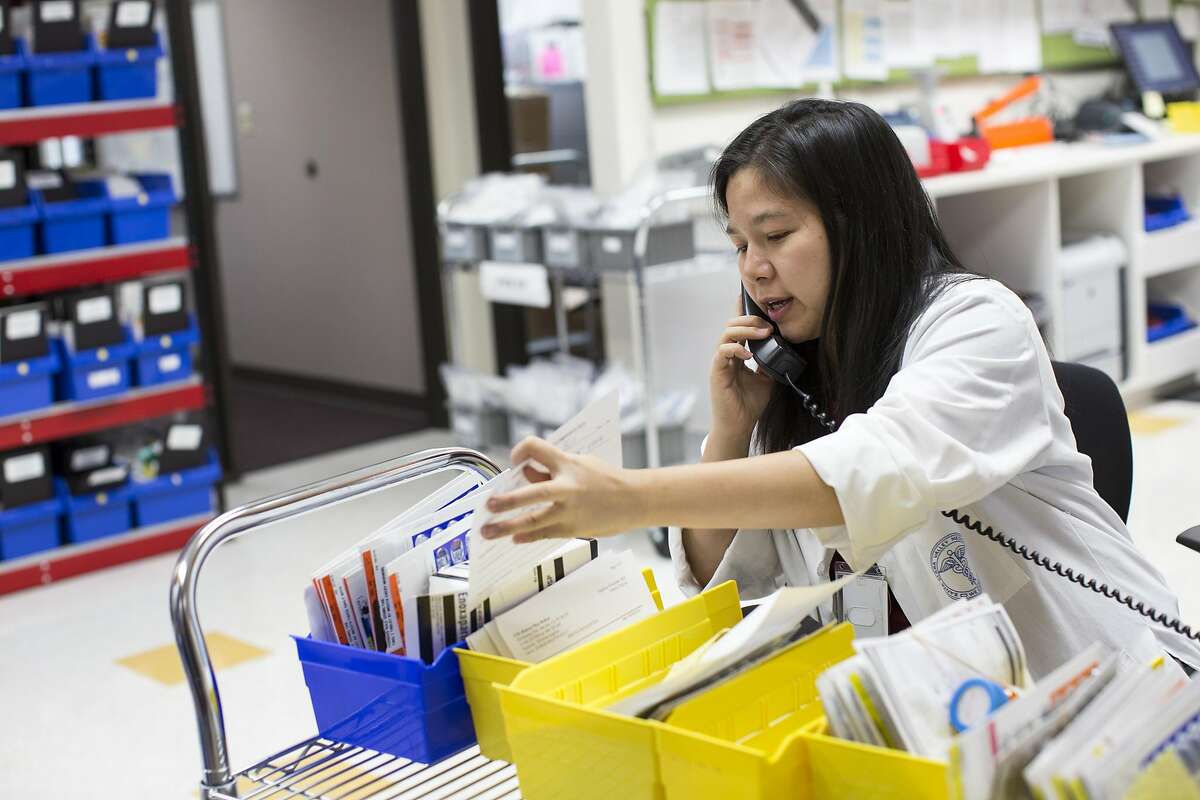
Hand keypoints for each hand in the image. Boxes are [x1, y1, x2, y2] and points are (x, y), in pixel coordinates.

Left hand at [481, 438, 643, 542]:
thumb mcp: (581, 464)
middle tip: (489, 505)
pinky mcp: (573, 529)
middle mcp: (567, 487)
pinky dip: (527, 536)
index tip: (515, 461)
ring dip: (506, 527)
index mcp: (568, 463)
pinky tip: (515, 538)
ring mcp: (569, 511)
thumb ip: (552, 470)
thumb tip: (526, 477)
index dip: (520, 451)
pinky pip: (543, 534)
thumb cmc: (606, 479)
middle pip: (532, 493)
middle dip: (507, 500)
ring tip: (488, 531)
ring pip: (532, 520)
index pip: (535, 448)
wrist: (636, 500)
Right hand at [711, 294, 775, 438]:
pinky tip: (748, 353)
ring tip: (762, 333)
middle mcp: (727, 355)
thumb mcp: (767, 379)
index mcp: (737, 354)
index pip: (739, 328)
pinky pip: (722, 352)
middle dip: (750, 320)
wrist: (739, 425)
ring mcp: (720, 362)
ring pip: (727, 334)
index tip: (752, 299)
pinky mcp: (717, 371)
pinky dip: (735, 348)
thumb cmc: (749, 404)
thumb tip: (781, 348)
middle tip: (767, 325)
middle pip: (732, 325)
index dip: (744, 312)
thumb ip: (770, 362)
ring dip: (745, 330)